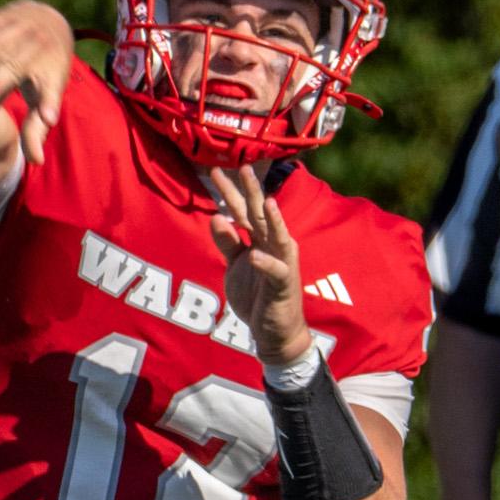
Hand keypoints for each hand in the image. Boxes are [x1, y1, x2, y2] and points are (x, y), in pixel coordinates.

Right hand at [0, 0, 75, 165]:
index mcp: (48, 71)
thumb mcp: (47, 94)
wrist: (48, 22)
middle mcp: (32, 49)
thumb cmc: (45, 69)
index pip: (48, 91)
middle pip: (13, 66)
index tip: (48, 118)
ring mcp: (11, 33)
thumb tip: (37, 161)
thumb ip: (36, 128)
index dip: (48, 104)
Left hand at [203, 163, 310, 366]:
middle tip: (243, 167)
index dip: (230, 192)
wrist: (274, 332)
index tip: (216, 172)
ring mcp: (282, 264)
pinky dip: (266, 263)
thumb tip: (216, 217)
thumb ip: (228, 242)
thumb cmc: (257, 296)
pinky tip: (255, 255)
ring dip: (272, 220)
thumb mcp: (236, 266)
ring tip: (266, 202)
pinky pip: (276, 272)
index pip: (243, 211)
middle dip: (252, 192)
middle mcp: (273, 247)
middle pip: (259, 215)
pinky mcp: (284, 286)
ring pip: (277, 237)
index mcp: (260, 240)